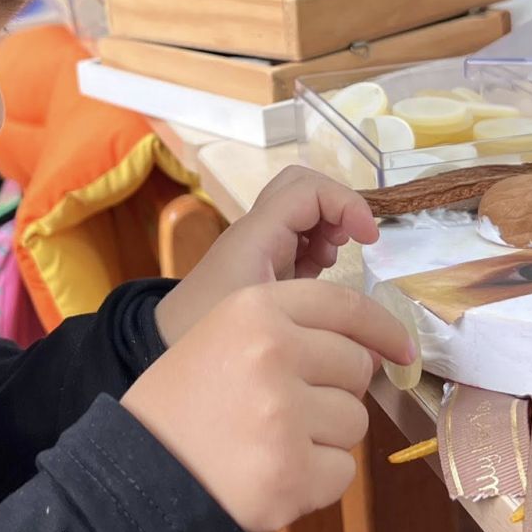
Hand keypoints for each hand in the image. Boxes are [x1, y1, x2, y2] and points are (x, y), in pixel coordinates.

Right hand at [121, 279, 414, 531]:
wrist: (134, 478)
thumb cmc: (181, 406)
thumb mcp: (221, 337)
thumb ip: (289, 331)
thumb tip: (375, 350)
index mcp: (253, 308)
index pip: (345, 305)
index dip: (381, 328)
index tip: (402, 349)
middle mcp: (273, 351)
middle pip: (357, 367)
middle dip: (336, 392)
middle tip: (286, 412)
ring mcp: (284, 414)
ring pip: (354, 422)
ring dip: (324, 438)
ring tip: (269, 444)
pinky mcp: (293, 473)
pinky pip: (342, 472)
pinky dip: (316, 481)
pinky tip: (272, 475)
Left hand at [154, 166, 378, 345]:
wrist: (159, 344)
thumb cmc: (204, 332)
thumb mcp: (267, 320)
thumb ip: (318, 318)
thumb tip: (372, 337)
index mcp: (256, 235)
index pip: (309, 190)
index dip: (346, 204)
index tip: (369, 240)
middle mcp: (257, 231)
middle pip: (305, 187)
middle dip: (337, 205)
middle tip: (353, 240)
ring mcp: (260, 245)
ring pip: (304, 211)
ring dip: (329, 228)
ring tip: (333, 265)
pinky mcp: (263, 265)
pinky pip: (299, 238)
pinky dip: (319, 249)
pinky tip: (319, 279)